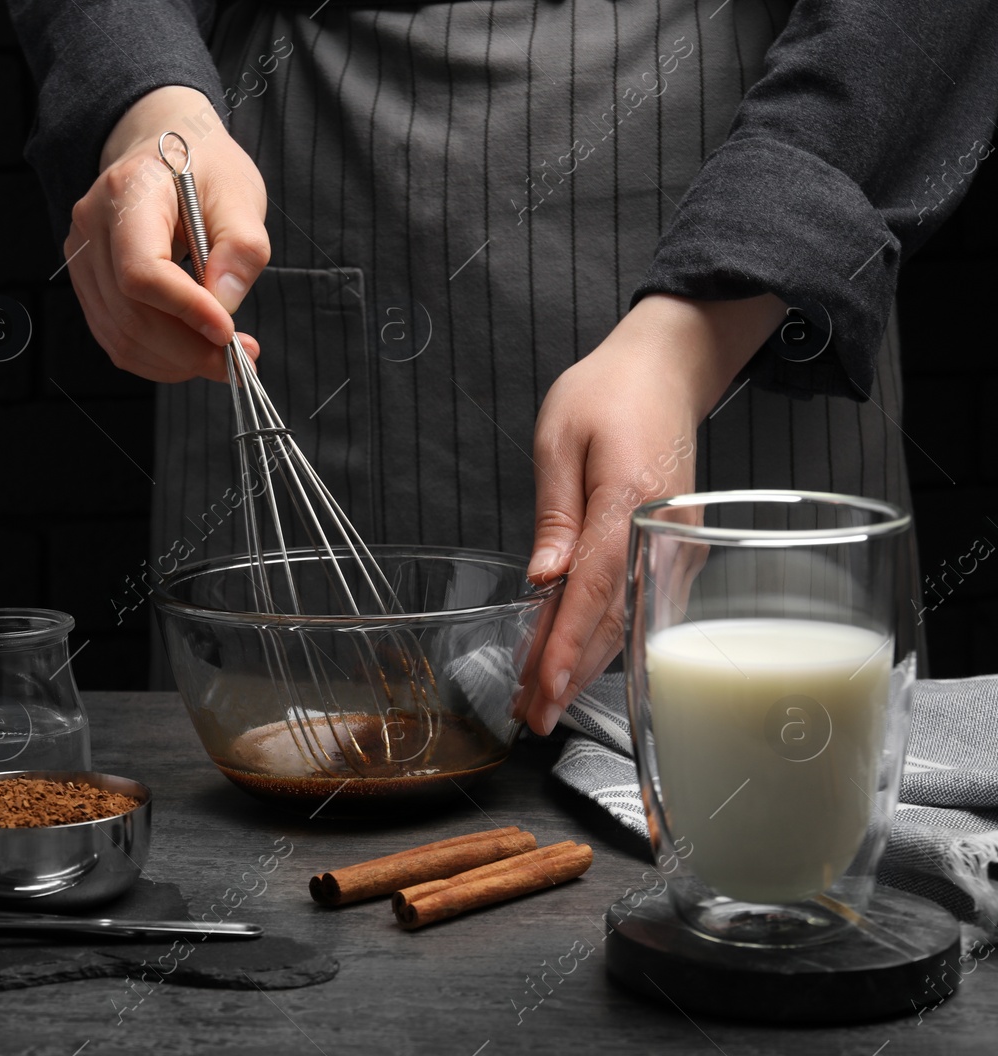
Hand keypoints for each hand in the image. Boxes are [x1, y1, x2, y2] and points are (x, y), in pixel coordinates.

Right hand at [63, 86, 270, 382]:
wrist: (160, 153)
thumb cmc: (203, 168)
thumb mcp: (239, 192)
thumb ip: (241, 247)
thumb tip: (224, 305)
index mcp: (128, 192)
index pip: (142, 270)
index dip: (185, 311)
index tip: (229, 333)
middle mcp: (91, 226)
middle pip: (130, 312)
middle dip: (188, 349)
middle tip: (237, 359)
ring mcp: (82, 257)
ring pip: (120, 335)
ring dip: (174, 361)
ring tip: (220, 358)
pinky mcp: (88, 284)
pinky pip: (116, 338)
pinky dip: (156, 358)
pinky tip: (190, 352)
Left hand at [517, 292, 786, 734]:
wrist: (666, 369)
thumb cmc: (608, 391)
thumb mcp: (559, 438)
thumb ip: (555, 514)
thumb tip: (543, 580)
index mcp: (631, 497)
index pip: (595, 587)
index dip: (569, 645)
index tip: (545, 689)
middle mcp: (663, 530)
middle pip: (613, 618)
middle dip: (570, 673)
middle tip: (532, 717)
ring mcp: (675, 544)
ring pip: (627, 619)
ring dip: (585, 664)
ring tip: (543, 702)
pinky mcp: (674, 549)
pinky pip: (636, 602)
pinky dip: (603, 636)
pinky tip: (573, 660)